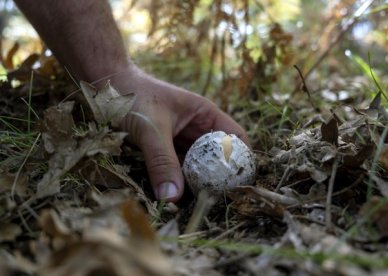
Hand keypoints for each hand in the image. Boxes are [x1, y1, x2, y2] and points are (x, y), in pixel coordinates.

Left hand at [110, 65, 249, 201]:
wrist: (104, 87)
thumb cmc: (133, 96)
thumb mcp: (151, 129)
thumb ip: (162, 162)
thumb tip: (172, 198)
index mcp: (205, 115)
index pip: (236, 138)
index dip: (243, 159)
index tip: (240, 184)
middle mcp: (197, 129)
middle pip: (217, 156)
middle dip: (219, 177)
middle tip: (217, 201)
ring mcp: (180, 140)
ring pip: (196, 166)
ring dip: (197, 183)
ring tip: (198, 204)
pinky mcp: (165, 149)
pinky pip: (177, 168)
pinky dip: (178, 181)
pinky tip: (177, 195)